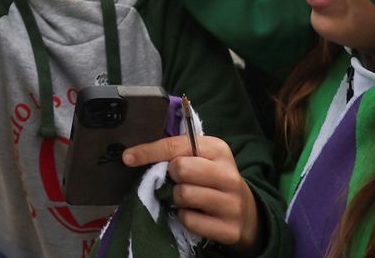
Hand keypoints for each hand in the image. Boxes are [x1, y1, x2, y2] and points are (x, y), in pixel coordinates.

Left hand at [123, 135, 259, 252]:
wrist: (247, 213)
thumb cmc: (214, 179)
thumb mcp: (203, 158)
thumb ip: (177, 152)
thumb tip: (135, 155)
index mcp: (219, 149)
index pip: (176, 145)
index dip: (149, 151)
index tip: (128, 157)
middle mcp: (228, 175)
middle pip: (180, 168)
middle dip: (171, 176)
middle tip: (177, 181)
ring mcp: (230, 203)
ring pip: (183, 195)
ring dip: (176, 199)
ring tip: (186, 199)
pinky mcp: (228, 229)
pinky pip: (188, 220)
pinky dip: (184, 218)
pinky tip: (194, 214)